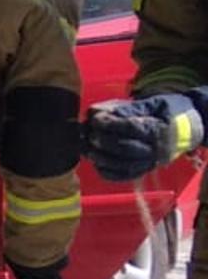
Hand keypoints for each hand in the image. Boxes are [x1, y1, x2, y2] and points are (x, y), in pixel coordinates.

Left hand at [86, 92, 205, 180]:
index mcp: (161, 129)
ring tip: (86, 148)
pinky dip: (107, 171)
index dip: (111, 124)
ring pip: (123, 165)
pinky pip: (124, 176)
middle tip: (88, 134)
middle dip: (103, 141)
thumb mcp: (153, 103)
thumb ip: (127, 108)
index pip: (132, 128)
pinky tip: (95, 161)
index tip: (95, 119)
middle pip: (126, 149)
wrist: (192, 128)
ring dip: (101, 158)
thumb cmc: (169, 111)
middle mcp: (157, 150)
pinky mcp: (145, 170)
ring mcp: (151, 162)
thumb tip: (98, 112)